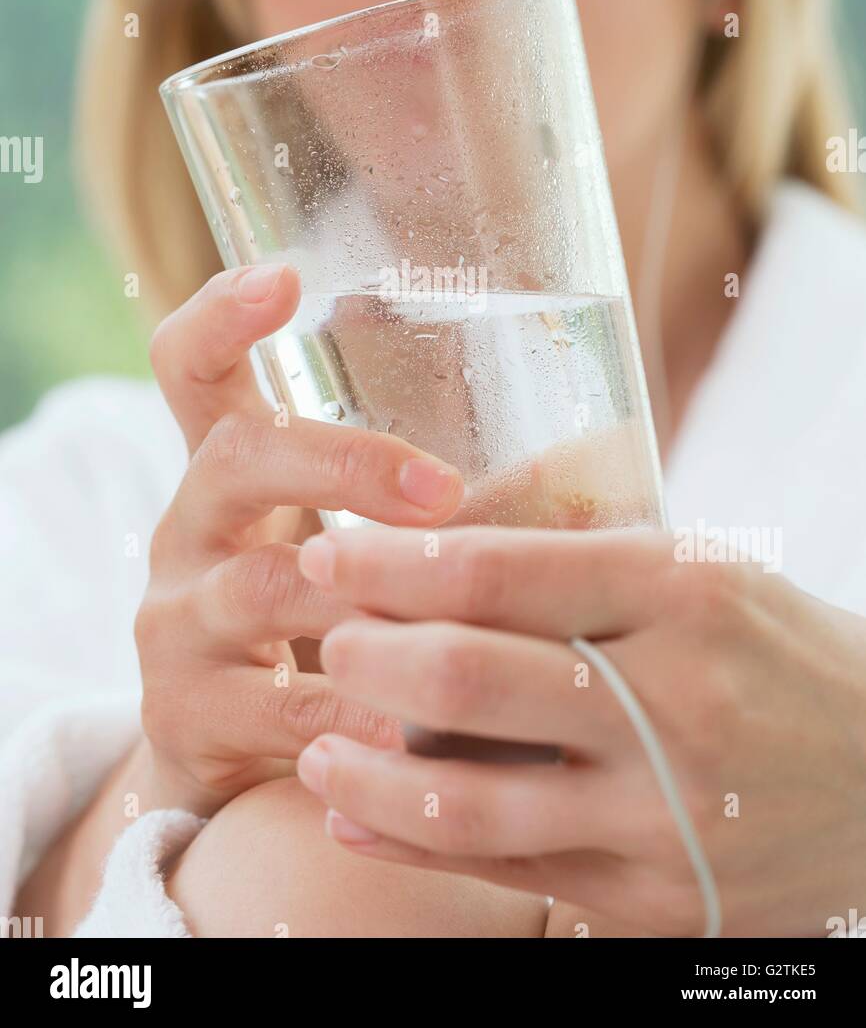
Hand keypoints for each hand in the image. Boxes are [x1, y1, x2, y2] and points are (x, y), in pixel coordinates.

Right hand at [136, 264, 463, 815]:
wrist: (230, 759)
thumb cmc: (323, 619)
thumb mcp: (342, 539)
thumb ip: (415, 496)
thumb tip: (596, 451)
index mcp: (227, 468)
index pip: (191, 366)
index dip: (222, 315)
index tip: (284, 277)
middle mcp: (187, 527)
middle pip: (236, 457)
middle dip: (343, 462)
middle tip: (443, 491)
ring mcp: (176, 619)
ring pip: (261, 584)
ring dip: (364, 597)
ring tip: (450, 620)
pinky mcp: (184, 713)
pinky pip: (271, 709)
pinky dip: (347, 715)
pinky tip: (405, 733)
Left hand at [293, 526, 865, 936]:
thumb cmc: (772, 651)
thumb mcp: (699, 574)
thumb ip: (576, 568)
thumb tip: (428, 558)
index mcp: (682, 594)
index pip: (498, 571)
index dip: (390, 565)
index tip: (330, 556)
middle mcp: (674, 702)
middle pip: (468, 680)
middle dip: (366, 658)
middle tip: (325, 642)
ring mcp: (665, 813)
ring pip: (467, 800)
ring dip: (364, 774)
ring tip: (317, 750)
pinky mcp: (657, 900)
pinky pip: (502, 876)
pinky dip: (409, 846)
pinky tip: (356, 819)